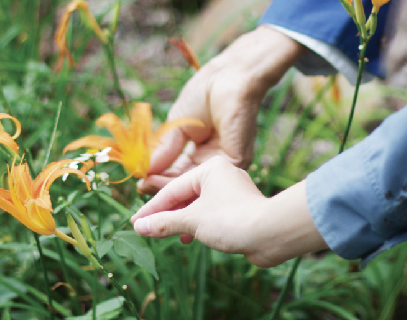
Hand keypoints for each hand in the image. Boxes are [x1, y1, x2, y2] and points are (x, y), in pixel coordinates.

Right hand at [131, 157, 326, 267]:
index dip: (152, 208)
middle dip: (166, 214)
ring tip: (165, 235)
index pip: (172, 188)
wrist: (271, 234)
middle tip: (145, 230)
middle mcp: (222, 175)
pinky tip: (189, 238)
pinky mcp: (240, 209)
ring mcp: (232, 192)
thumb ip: (164, 222)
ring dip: (181, 221)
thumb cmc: (231, 219)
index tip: (135, 223)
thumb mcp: (192, 221)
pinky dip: (197, 224)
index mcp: (210, 167)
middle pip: (185, 195)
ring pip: (198, 206)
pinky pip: (210, 214)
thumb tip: (140, 227)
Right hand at [139, 26, 304, 192]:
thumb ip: (164, 149)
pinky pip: (207, 177)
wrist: (227, 79)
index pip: (178, 170)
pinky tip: (165, 182)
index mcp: (200, 147)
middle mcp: (212, 157)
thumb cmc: (204, 94)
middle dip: (162, 186)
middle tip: (142, 189)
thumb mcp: (177, 124)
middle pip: (185, 180)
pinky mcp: (235, 160)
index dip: (159, 177)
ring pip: (194, 182)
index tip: (140, 183)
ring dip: (169, 186)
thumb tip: (143, 170)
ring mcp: (223, 160)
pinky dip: (184, 182)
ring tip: (149, 187)